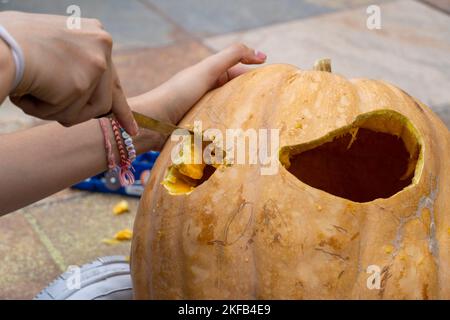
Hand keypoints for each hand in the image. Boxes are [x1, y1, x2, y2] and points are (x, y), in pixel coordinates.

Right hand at [0, 11, 137, 134]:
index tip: (132, 127)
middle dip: (97, 114)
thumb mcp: (57, 47)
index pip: (112, 75)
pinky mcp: (84, 83)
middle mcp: (103, 44)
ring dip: (62, 111)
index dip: (121, 104)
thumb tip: (86, 89)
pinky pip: (72, 114)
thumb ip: (76, 63)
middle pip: (106, 97)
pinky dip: (47, 112)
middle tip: (126, 129)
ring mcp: (96, 64)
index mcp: (95, 33)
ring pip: (92, 110)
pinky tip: (32, 94)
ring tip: (37, 95)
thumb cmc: (14, 44)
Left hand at [132, 43, 266, 123]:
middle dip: (253, 101)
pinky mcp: (201, 132)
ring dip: (243, 120)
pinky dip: (231, 134)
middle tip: (272, 110)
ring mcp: (205, 114)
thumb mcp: (206, 69)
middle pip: (237, 96)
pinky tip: (243, 140)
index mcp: (210, 77)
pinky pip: (221, 131)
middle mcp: (209, 94)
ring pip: (231, 115)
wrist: (151, 123)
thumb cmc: (178, 93)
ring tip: (261, 128)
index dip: (257, 78)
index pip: (240, 75)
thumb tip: (261, 54)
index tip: (276, 86)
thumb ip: (232, 56)